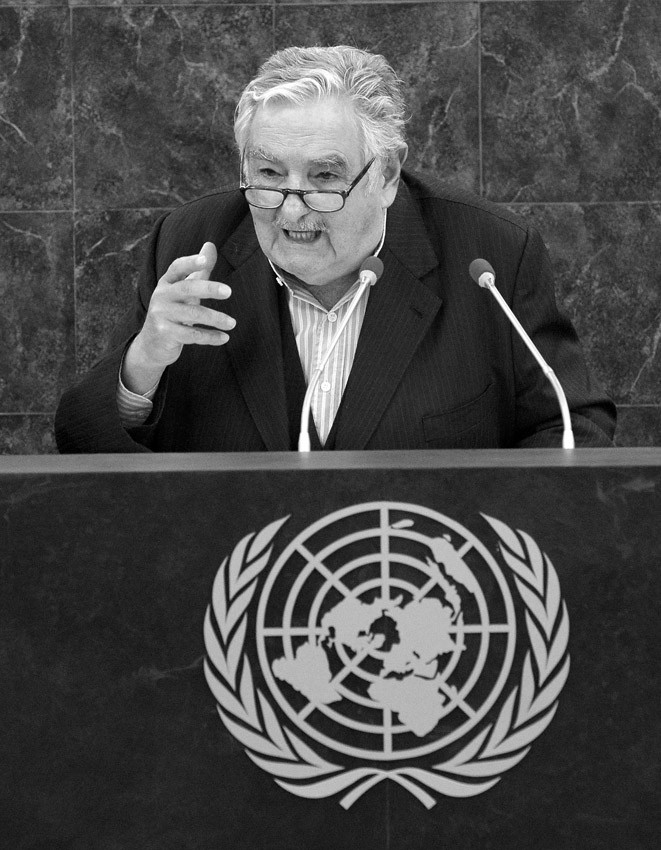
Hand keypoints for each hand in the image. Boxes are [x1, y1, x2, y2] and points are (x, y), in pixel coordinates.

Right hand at [122, 242, 233, 393]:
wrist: (153, 343)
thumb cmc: (174, 310)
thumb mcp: (185, 289)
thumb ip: (199, 270)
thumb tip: (210, 245)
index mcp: (167, 282)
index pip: (178, 268)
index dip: (191, 263)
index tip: (205, 260)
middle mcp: (162, 296)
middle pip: (186, 289)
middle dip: (208, 288)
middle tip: (229, 291)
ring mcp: (161, 315)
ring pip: (192, 314)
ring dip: (215, 318)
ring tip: (233, 323)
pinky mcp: (165, 334)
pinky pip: (191, 335)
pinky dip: (210, 337)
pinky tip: (224, 338)